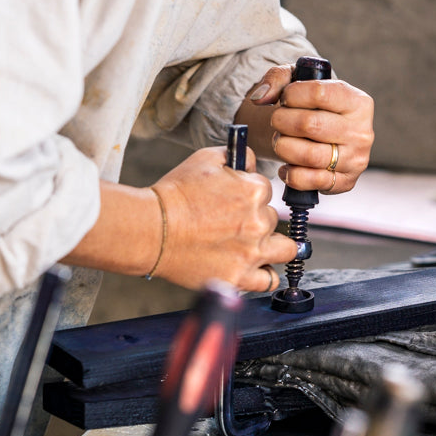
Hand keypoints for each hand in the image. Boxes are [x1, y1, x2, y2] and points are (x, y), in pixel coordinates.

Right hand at [150, 146, 296, 291]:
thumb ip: (237, 156)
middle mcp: (259, 223)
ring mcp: (251, 253)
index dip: (249, 193)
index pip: (266, 190)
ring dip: (272, 246)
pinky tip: (255, 267)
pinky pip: (269, 280)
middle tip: (231, 222)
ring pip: (284, 249)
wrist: (151, 229)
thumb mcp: (206, 159)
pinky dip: (265, 274)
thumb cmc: (174, 195)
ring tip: (254, 245)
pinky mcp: (239, 278)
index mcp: (255, 191)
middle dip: (256, 219)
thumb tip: (251, 162)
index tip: (233, 200)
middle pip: (272, 219)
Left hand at [240, 64, 373, 194]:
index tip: (285, 99)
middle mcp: (362, 132)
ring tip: (280, 141)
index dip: (292, 95)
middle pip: (310, 125)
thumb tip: (260, 98)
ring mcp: (355, 160)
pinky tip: (286, 166)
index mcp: (358, 102)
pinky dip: (290, 174)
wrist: (325, 137)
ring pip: (309, 155)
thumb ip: (277, 78)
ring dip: (283, 147)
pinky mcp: (345, 182)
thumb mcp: (298, 81)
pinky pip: (310, 181)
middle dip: (282, 122)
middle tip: (276, 121)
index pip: (319, 93)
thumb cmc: (312, 107)